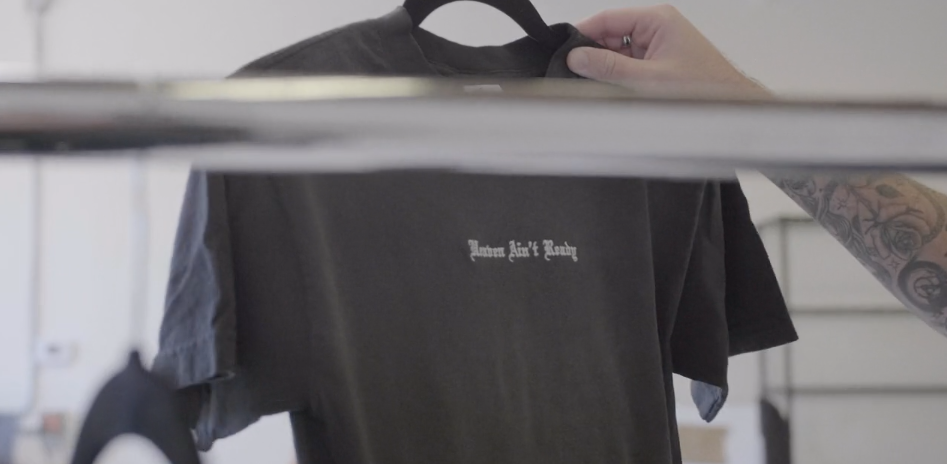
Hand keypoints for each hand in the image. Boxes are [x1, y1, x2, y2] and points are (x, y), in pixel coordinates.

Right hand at [567, 5, 769, 96]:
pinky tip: (616, 90)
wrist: (730, 109)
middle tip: (577, 73)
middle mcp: (657, 29)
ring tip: (602, 85)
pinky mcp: (658, 64)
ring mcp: (657, 46)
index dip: (582, 33)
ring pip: (618, 54)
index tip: (563, 48)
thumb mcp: (647, 79)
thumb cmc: (704, 89)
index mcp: (657, 20)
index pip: (608, 19)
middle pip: (610, 36)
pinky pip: (629, 67)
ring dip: (608, 70)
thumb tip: (577, 57)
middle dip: (594, 55)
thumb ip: (609, 68)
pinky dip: (619, 78)